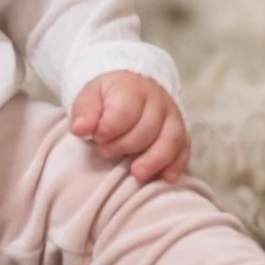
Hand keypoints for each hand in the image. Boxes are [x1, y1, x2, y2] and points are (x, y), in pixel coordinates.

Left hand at [70, 71, 189, 183]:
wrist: (132, 87)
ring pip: (171, 139)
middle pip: (148, 128)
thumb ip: (84, 111)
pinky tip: (166, 177)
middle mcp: (157, 101)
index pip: (125, 111)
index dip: (110, 129)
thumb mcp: (90, 95)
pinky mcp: (181, 131)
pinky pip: (184, 148)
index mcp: (132, 88)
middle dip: (126, 146)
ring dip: (155, 159)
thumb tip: (79, 129)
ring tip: (137, 173)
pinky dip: (177, 164)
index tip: (96, 137)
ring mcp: (172, 116)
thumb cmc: (108, 96)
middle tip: (106, 153)